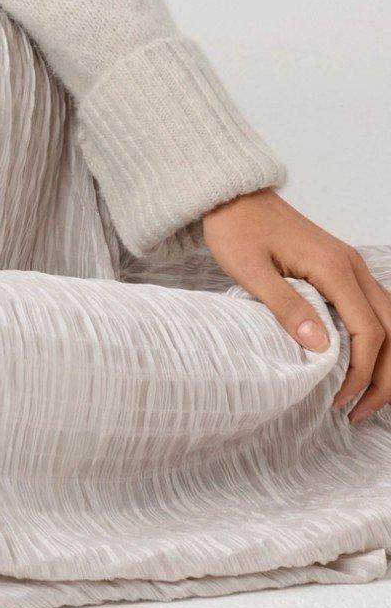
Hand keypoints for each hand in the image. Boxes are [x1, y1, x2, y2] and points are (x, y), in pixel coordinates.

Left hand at [200, 188, 390, 423]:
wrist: (232, 194)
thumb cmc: (237, 228)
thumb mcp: (250, 270)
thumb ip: (286, 306)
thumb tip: (320, 346)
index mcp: (334, 269)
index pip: (369, 332)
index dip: (362, 373)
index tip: (341, 401)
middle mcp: (352, 267)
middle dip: (385, 377)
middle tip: (359, 412)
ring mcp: (351, 266)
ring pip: (390, 320)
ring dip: (386, 361)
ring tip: (363, 397)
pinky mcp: (342, 269)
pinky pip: (374, 310)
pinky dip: (376, 341)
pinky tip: (358, 363)